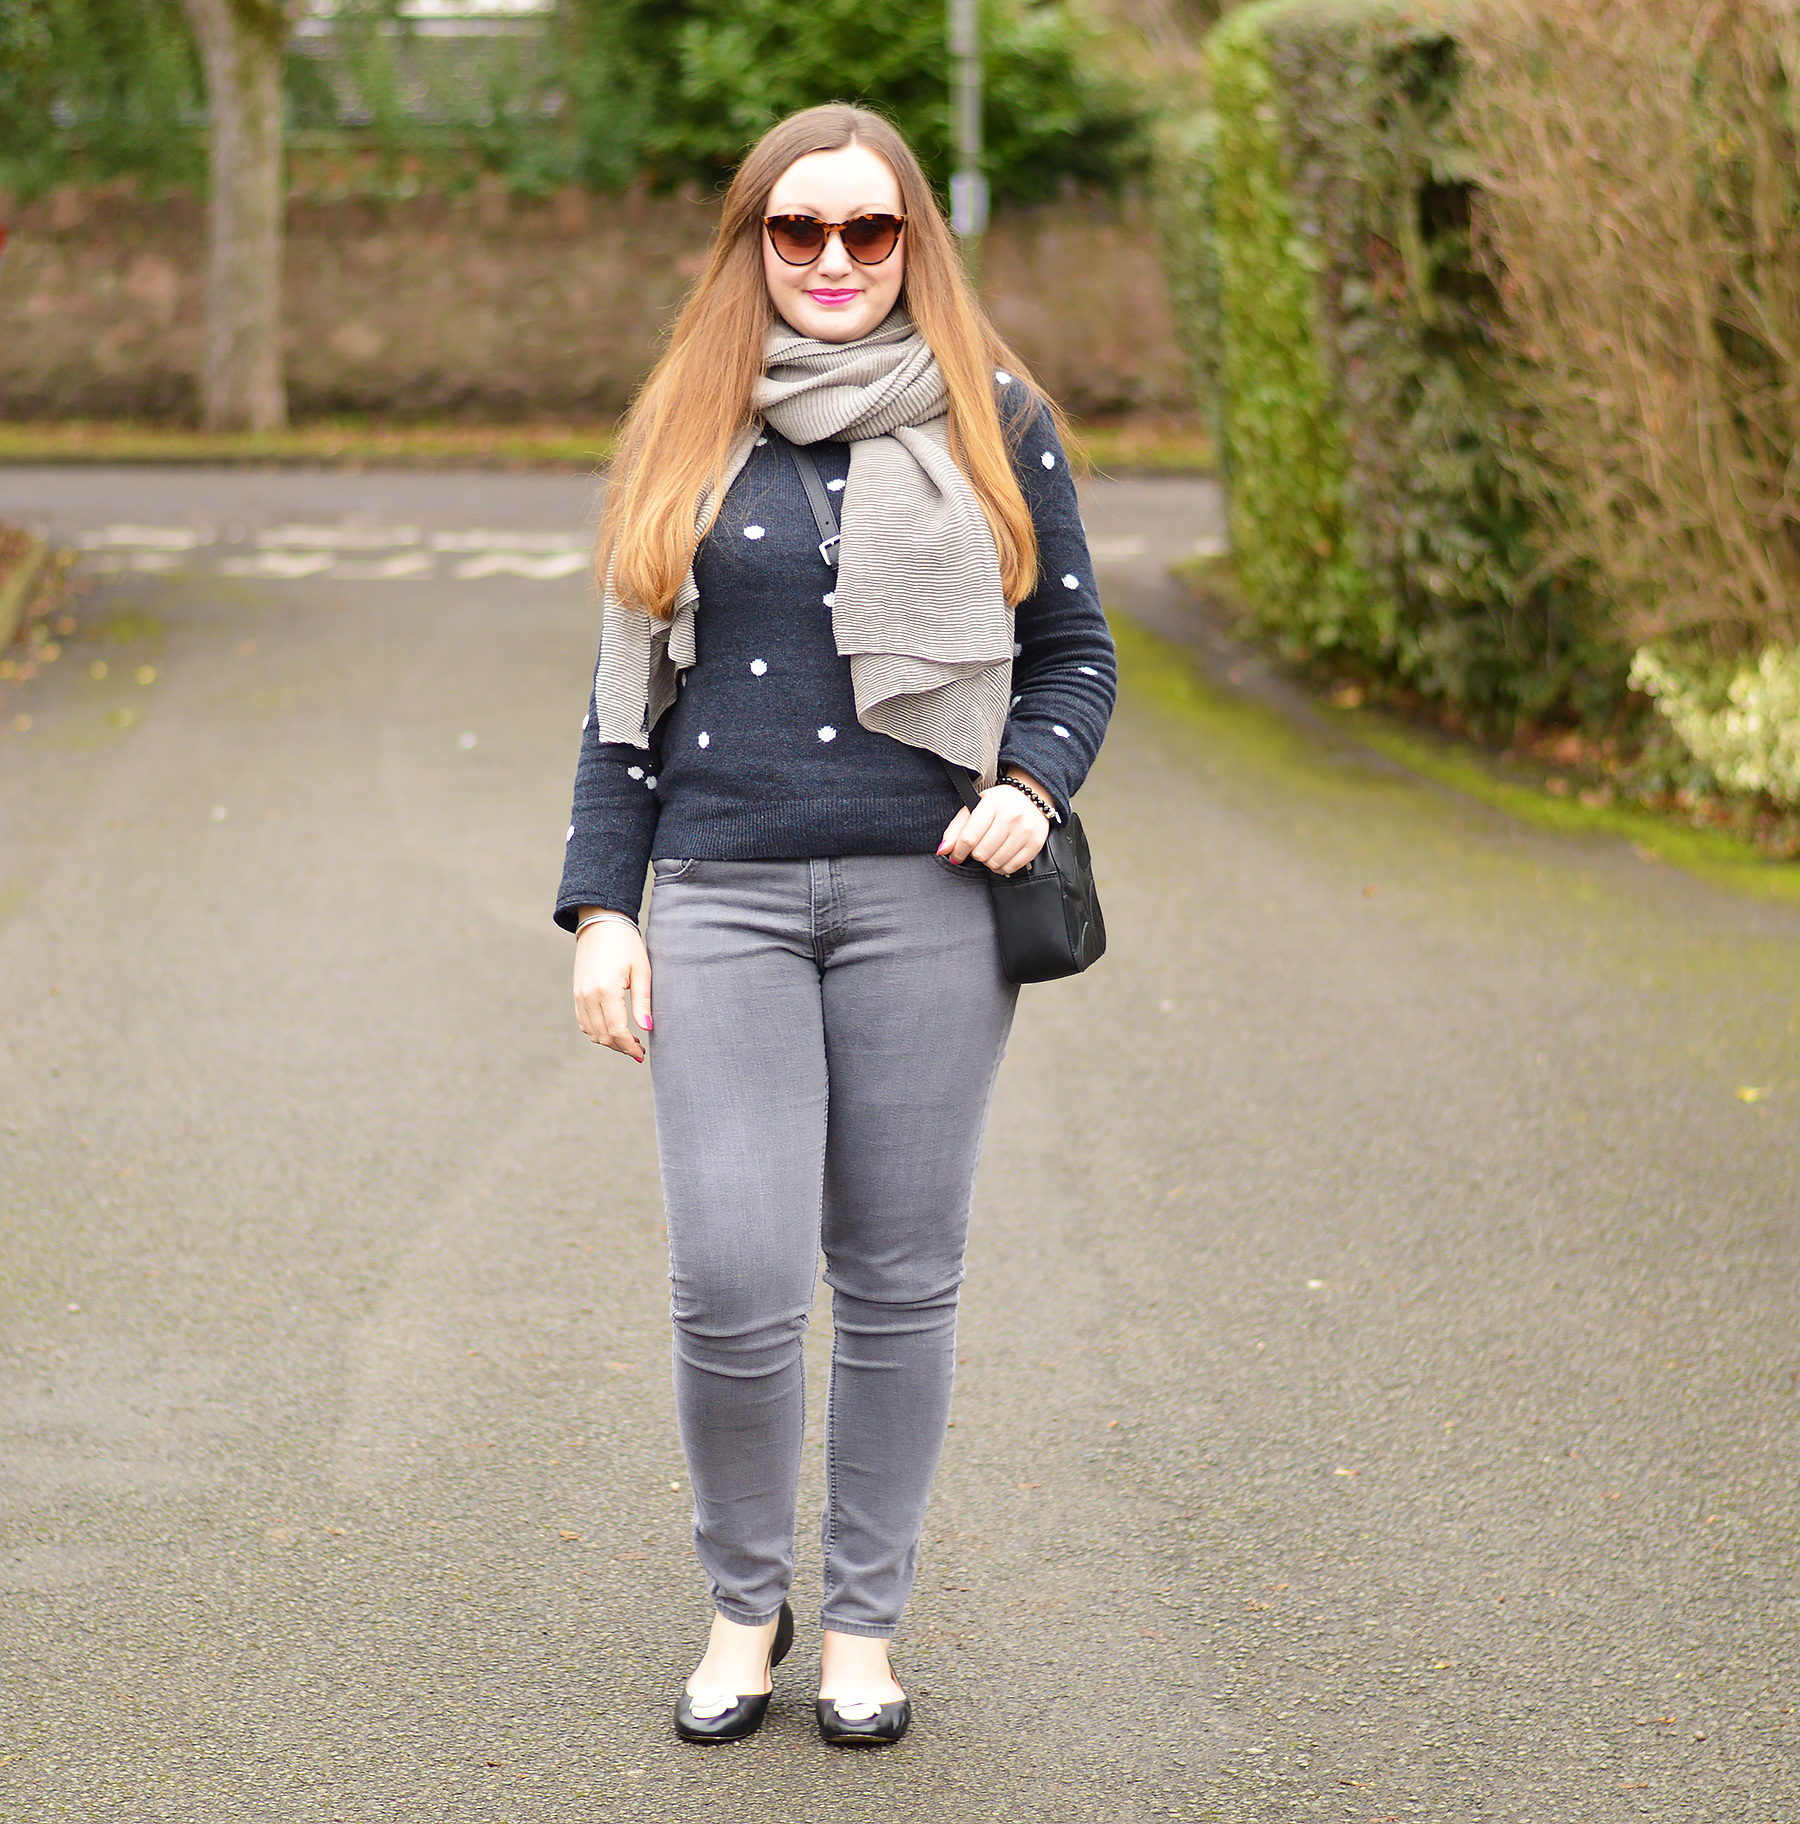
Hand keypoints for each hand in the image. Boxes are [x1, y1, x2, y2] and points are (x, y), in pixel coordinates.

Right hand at [573, 912, 651, 1061]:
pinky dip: (596, 1031)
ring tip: (628, 1041)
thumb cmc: (627, 944)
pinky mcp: (576, 993)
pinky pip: (583, 1022)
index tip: (642, 1055)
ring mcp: (579, 995)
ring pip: (591, 1032)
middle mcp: (588, 996)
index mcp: (606, 990)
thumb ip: (643, 1002)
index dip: (630, 1048)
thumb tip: (647, 1029)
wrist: (601, 923)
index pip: (617, 1031)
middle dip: (621, 1047)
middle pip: (603, 1036)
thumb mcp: (642, 970)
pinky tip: (612, 1029)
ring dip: (609, 1041)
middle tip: (638, 1050)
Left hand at [938, 772, 1051, 874]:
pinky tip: (1001, 856)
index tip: (956, 855)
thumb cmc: (999, 803)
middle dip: (975, 854)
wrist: (1032, 796)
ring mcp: (1025, 830)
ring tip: (990, 851)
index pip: (969, 837)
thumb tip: (943, 850)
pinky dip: (1002, 867)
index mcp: (992, 803)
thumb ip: (955, 829)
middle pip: (981, 852)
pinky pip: (1012, 867)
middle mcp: (1011, 816)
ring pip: (996, 862)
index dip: (958, 851)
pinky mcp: (1035, 843)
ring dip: (988, 861)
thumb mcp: (975, 807)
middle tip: (979, 847)